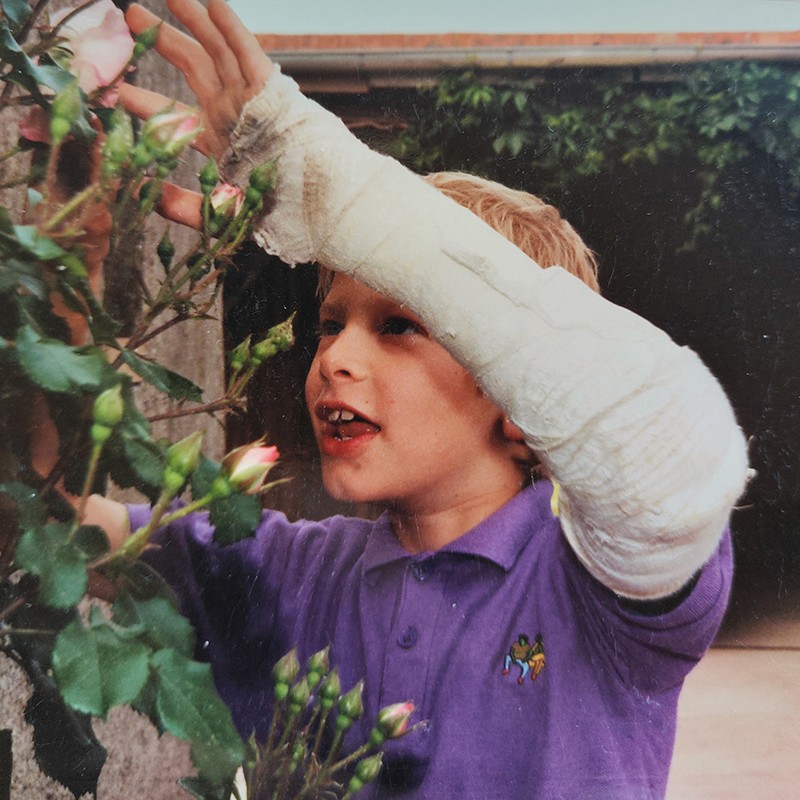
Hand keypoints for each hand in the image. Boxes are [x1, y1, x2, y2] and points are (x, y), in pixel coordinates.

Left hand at [120, 0, 271, 226]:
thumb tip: (144, 193)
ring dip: (193, 20)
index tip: (110, 89)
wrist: (319, 210)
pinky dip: (232, 28)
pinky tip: (213, 2)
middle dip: (162, 39)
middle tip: (131, 16)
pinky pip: (248, 53)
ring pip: (217, 50)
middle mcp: (229, 114)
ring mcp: (249, 101)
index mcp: (216, 141)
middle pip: (191, 66)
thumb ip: (182, 206)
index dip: (139, 99)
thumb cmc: (279, 216)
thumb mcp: (220, 214)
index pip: (170, 113)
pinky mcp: (271, 94)